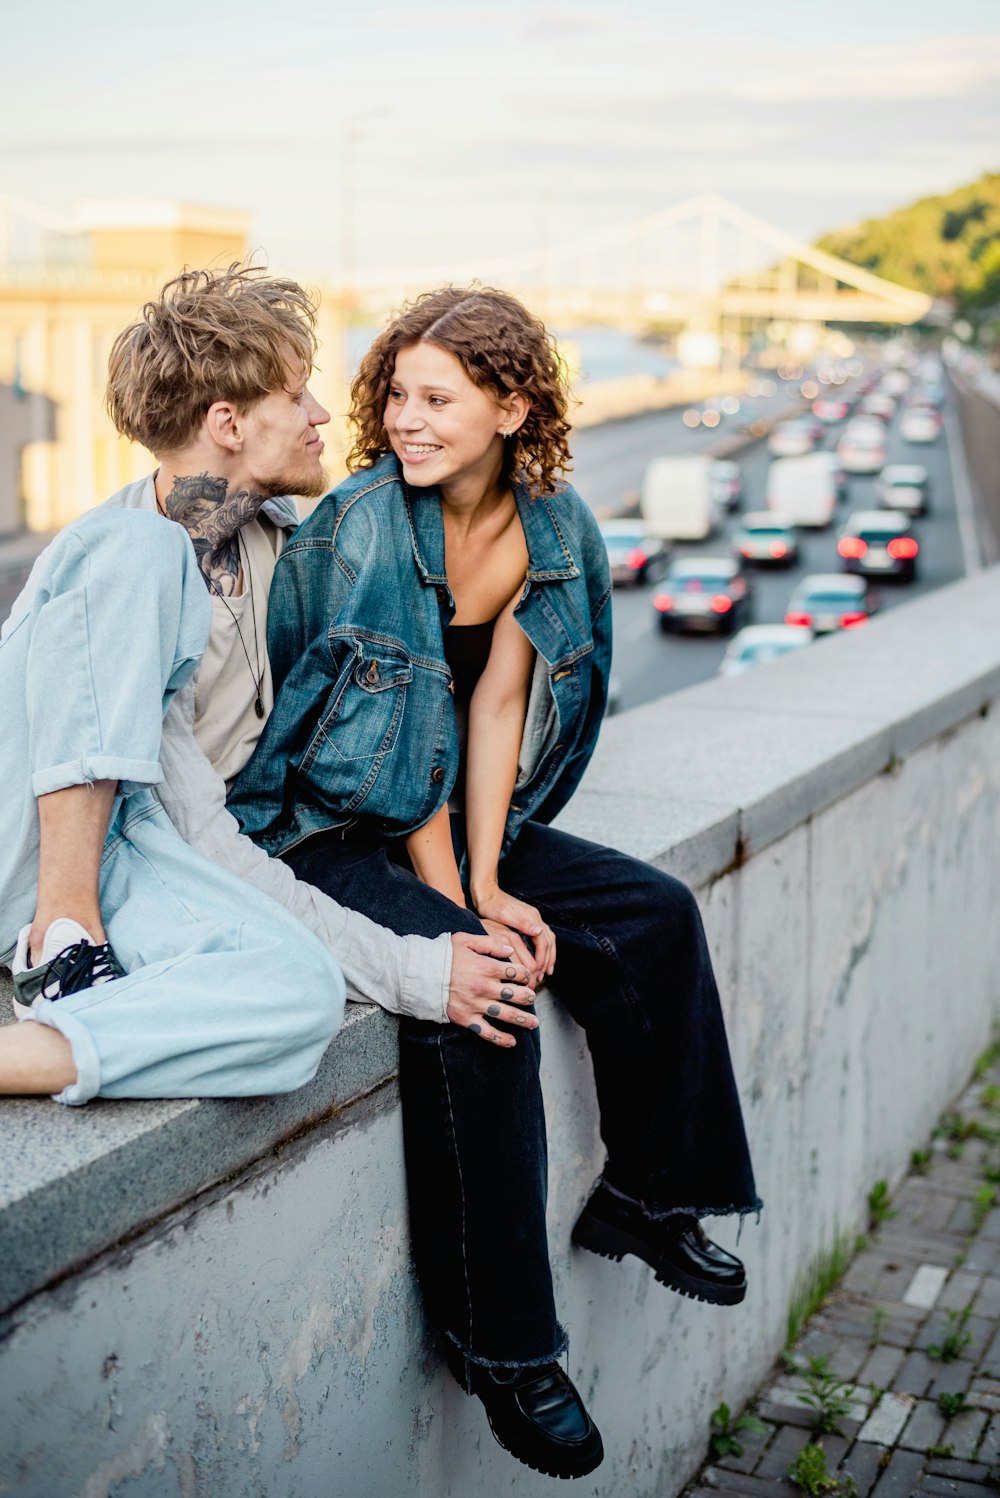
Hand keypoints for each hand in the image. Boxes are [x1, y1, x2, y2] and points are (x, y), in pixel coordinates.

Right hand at [447, 932, 537, 1047]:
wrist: (418, 975)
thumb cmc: (441, 955)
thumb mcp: (464, 940)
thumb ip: (489, 943)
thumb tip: (509, 949)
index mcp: (486, 967)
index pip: (516, 972)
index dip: (525, 974)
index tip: (526, 977)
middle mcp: (485, 987)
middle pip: (516, 994)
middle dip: (528, 997)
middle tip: (532, 998)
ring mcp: (477, 1005)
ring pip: (507, 1015)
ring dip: (524, 1020)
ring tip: (534, 1023)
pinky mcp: (466, 1019)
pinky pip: (487, 1032)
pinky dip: (501, 1039)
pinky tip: (512, 1042)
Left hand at [473, 884, 555, 986]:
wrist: (486, 892)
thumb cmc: (491, 905)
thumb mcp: (504, 915)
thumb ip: (522, 923)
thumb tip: (539, 931)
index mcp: (532, 917)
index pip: (543, 942)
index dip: (542, 958)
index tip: (538, 972)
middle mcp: (535, 918)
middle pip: (549, 942)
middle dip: (548, 960)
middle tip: (544, 975)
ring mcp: (532, 919)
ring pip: (548, 939)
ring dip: (548, 955)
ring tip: (546, 970)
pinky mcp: (527, 921)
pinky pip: (541, 937)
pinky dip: (543, 949)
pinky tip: (539, 957)